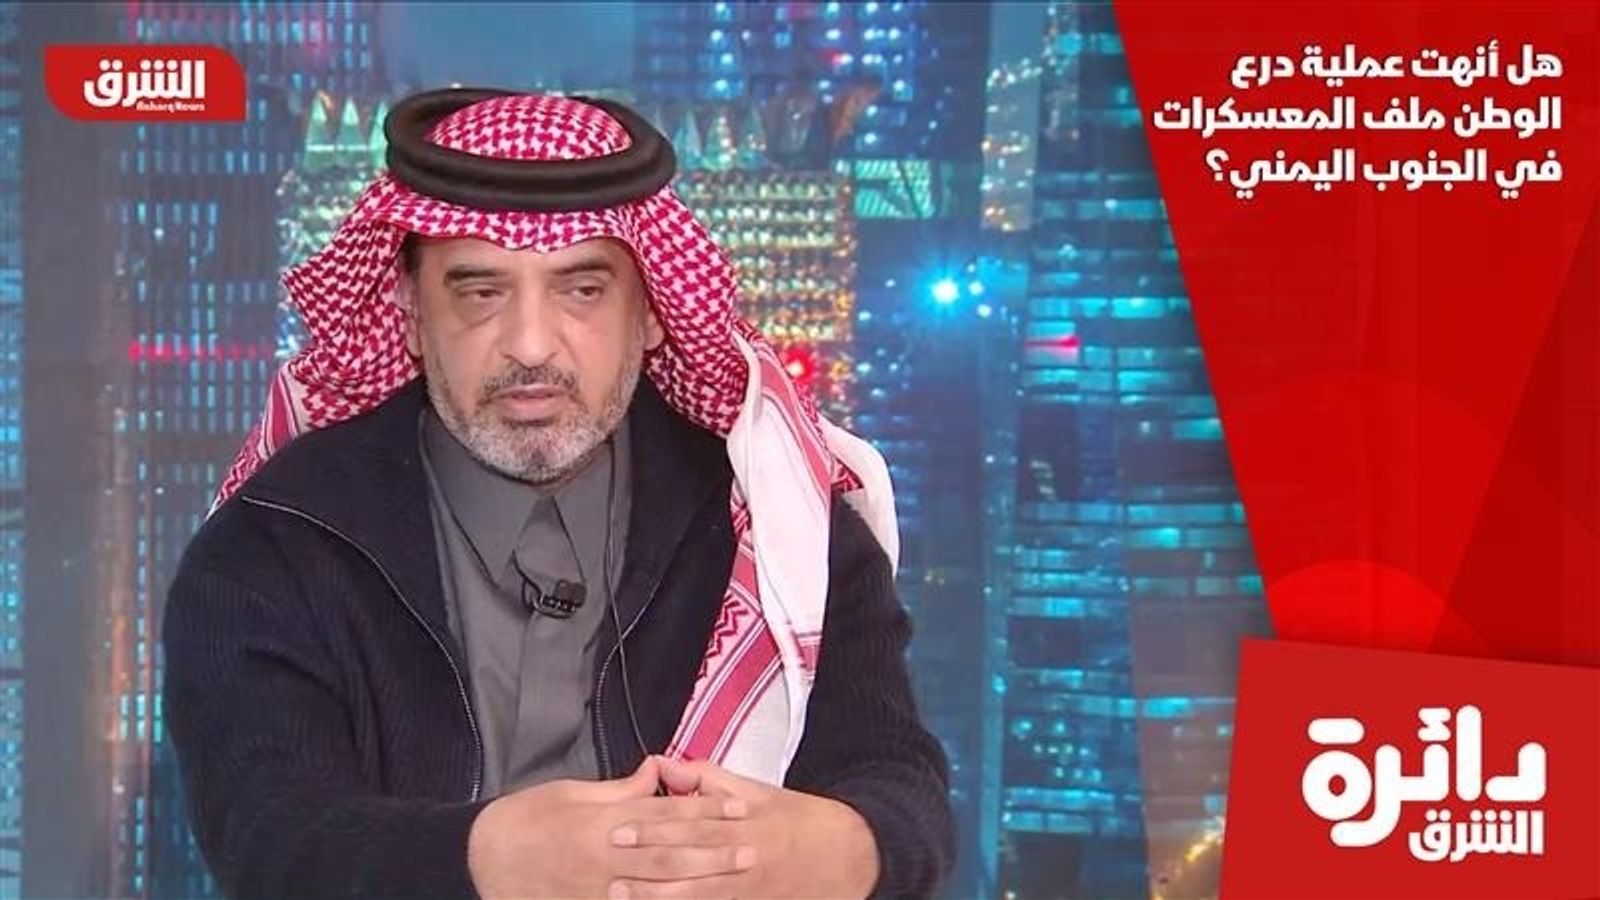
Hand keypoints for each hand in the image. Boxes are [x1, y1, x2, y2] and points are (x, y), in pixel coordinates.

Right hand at [467, 757, 753, 898]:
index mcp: (604, 822)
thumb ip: (620, 790)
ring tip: (734, 878)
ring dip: (699, 882)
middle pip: (671, 853)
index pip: (666, 815)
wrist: (479, 859)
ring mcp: (598, 890)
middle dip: (714, 851)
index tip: (739, 810)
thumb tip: (657, 772)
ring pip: (658, 886)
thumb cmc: (525, 820)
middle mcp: (606, 857)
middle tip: (752, 849)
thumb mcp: (572, 793)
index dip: (705, 812)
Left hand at [606, 756, 879, 898]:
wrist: (850, 855)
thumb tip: (665, 765)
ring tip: (619, 894)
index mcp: (744, 820)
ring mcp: (750, 889)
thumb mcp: (758, 791)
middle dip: (646, 859)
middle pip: (688, 858)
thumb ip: (708, 780)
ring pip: (697, 894)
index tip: (618, 827)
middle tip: (609, 860)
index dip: (652, 825)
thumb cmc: (798, 819)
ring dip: (656, 895)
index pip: (690, 821)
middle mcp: (745, 855)